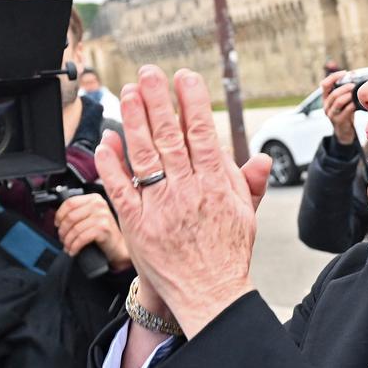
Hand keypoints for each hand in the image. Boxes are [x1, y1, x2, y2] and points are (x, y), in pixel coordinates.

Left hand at [53, 191, 130, 270]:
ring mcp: (102, 216)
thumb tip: (58, 217)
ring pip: (75, 229)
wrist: (117, 246)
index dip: (59, 215)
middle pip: (70, 217)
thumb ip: (78, 212)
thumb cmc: (102, 232)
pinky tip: (73, 250)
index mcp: (94, 199)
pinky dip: (74, 247)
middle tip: (62, 239)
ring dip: (68, 241)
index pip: (70, 203)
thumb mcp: (91, 216)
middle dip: (62, 231)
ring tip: (68, 246)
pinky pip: (81, 238)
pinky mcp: (103, 229)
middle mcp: (99, 205)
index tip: (57, 224)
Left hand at [95, 67, 271, 337]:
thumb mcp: (247, 214)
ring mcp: (160, 206)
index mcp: (215, 184)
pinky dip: (112, 165)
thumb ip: (249, 181)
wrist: (209, 294)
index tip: (183, 78)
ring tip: (128, 94)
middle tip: (148, 73)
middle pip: (169, 136)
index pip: (201, 133)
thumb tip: (260, 157)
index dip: (190, 102)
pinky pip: (120, 189)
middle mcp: (187, 190)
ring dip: (134, 122)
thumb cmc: (227, 253)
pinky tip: (107, 142)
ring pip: (144, 155)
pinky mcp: (137, 224)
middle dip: (158, 101)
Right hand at [321, 71, 358, 145]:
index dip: (334, 77)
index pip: (324, 84)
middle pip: (333, 93)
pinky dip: (352, 105)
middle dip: (344, 87)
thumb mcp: (343, 100)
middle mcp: (326, 105)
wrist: (344, 131)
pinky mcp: (338, 121)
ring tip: (355, 93)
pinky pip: (346, 111)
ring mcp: (331, 114)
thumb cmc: (345, 112)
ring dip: (348, 95)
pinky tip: (357, 103)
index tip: (345, 73)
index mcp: (326, 98)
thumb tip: (354, 74)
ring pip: (338, 102)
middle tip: (354, 85)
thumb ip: (346, 89)